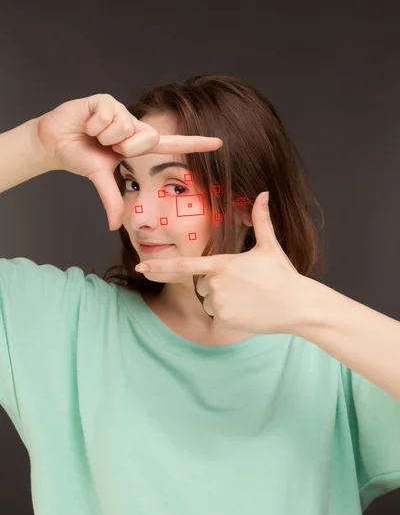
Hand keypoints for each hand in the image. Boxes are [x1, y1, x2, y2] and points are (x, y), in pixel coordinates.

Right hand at [35, 94, 222, 229]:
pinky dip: (94, 124)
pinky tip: (87, 122)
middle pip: (146, 138)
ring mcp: (122, 111)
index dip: (195, 144)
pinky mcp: (106, 100)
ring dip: (104, 135)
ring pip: (125, 127)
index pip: (172, 145)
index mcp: (138, 144)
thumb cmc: (81, 156)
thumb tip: (114, 226)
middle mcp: (134, 126)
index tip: (219, 143)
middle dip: (123, 147)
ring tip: (94, 134)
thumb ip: (111, 200)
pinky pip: (109, 115)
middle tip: (106, 146)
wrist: (55, 142)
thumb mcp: (99, 179)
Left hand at [135, 191, 307, 334]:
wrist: (297, 305)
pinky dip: (228, 318)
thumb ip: (261, 220)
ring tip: (247, 300)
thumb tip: (264, 193)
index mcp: (221, 263)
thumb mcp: (269, 246)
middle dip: (216, 287)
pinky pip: (216, 319)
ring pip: (208, 303)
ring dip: (222, 303)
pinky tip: (247, 313)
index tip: (139, 266)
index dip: (159, 265)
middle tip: (244, 288)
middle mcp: (215, 284)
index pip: (184, 265)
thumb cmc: (282, 275)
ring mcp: (218, 303)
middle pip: (201, 286)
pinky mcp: (224, 321)